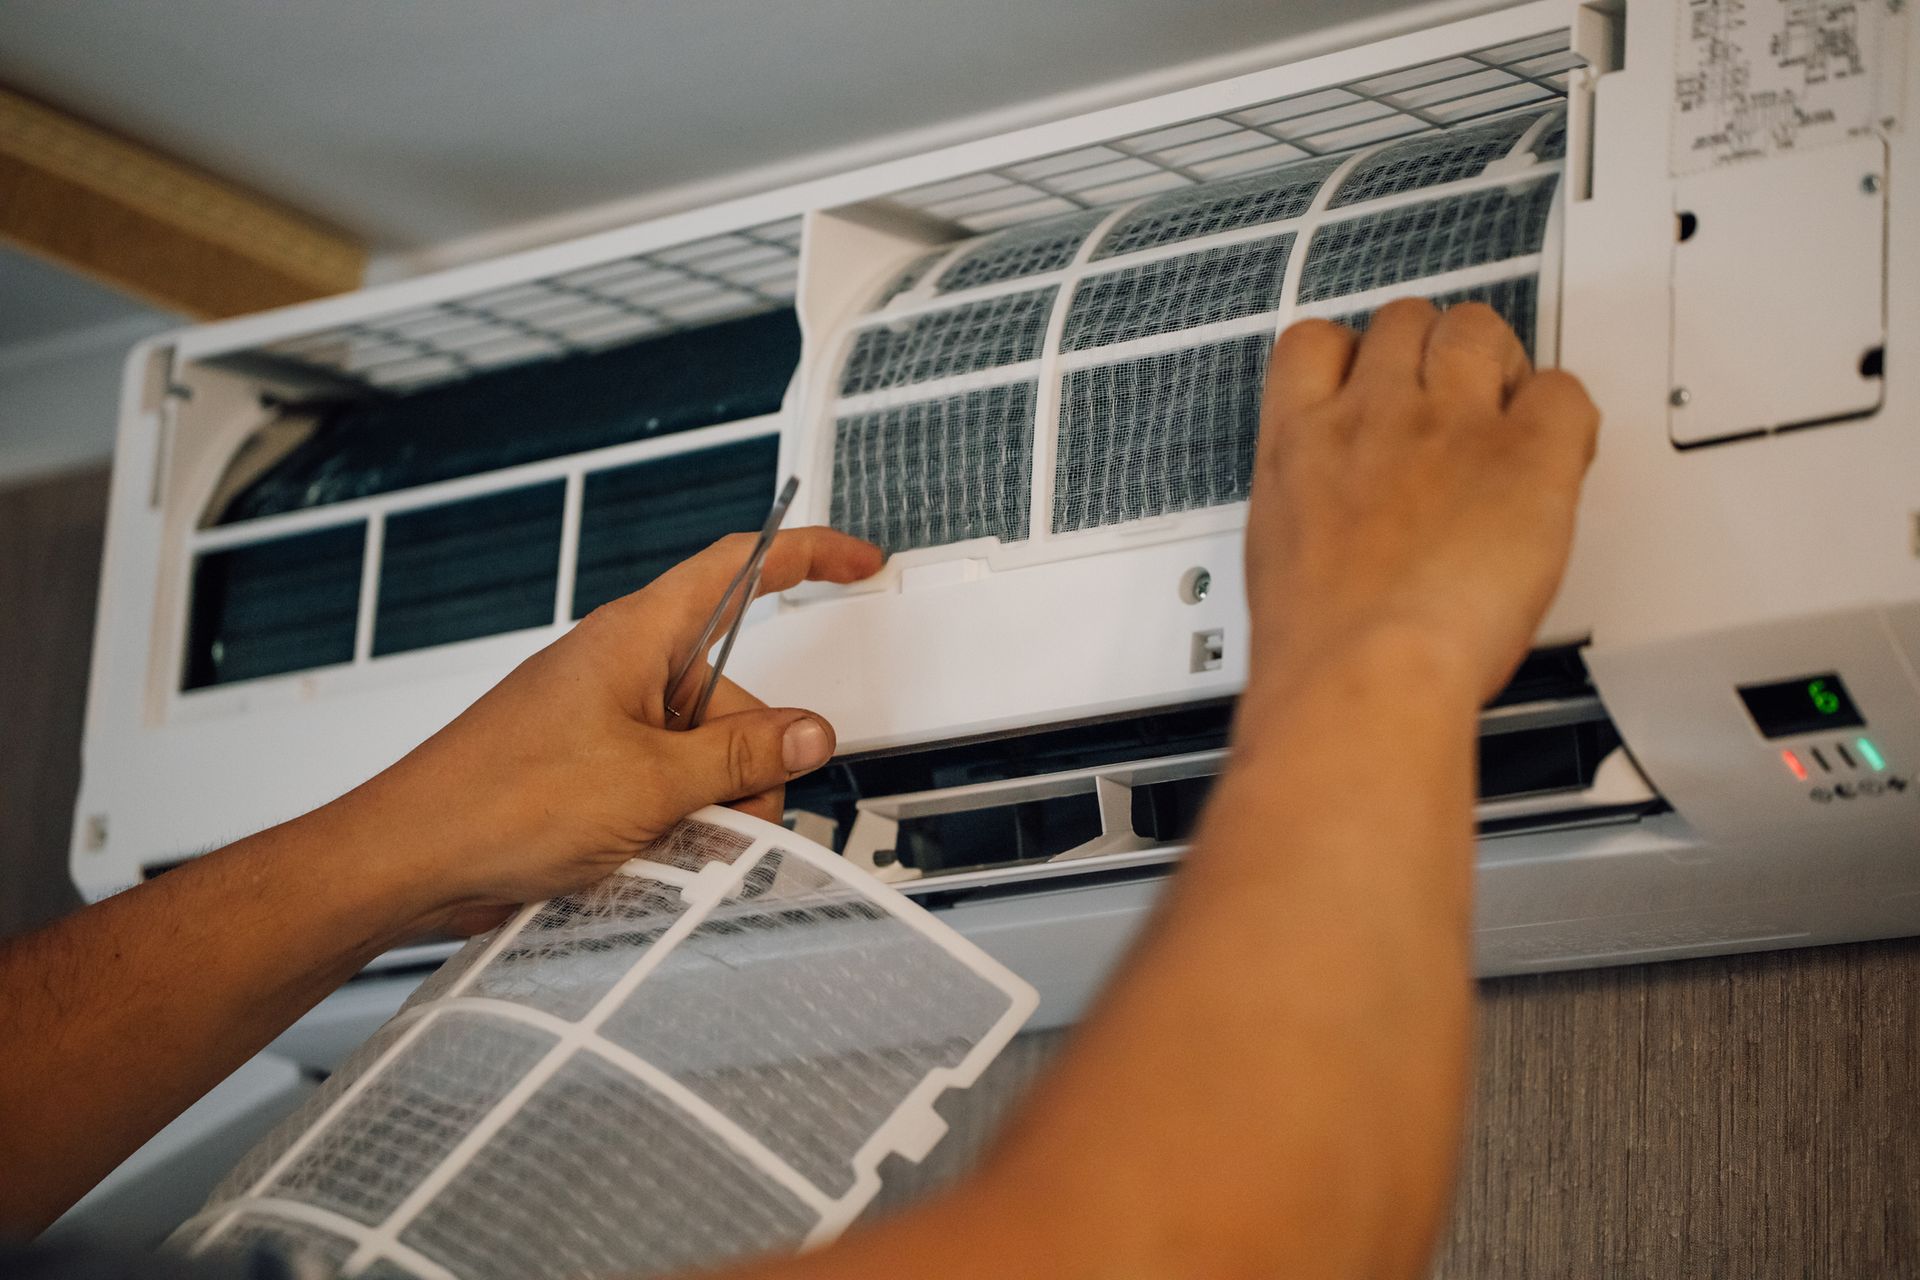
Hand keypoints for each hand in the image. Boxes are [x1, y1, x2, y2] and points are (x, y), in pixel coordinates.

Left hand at [331, 526, 884, 934]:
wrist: (410, 859)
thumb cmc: (495, 800)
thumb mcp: (648, 780)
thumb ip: (740, 757)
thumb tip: (808, 734)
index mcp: (638, 637)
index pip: (739, 569)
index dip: (808, 555)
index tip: (860, 561)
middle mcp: (626, 672)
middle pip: (736, 698)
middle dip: (752, 763)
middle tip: (732, 815)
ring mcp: (609, 725)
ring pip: (705, 755)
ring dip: (711, 806)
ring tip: (670, 845)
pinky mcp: (594, 773)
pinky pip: (667, 787)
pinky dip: (675, 822)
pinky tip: (650, 857)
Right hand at [1246, 300, 1598, 706]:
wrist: (1365, 670)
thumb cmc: (1320, 639)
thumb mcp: (1280, 550)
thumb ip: (1315, 499)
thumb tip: (1337, 505)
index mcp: (1302, 439)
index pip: (1316, 342)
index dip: (1350, 356)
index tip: (1368, 384)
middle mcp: (1375, 414)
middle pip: (1406, 320)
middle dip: (1428, 354)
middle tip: (1449, 405)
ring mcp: (1451, 426)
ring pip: (1478, 330)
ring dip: (1493, 364)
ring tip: (1503, 421)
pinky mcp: (1526, 456)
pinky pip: (1563, 391)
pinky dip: (1562, 415)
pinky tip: (1551, 459)